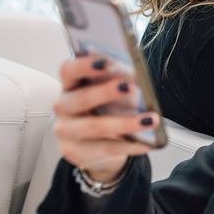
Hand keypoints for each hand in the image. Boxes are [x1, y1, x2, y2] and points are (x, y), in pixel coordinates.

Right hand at [53, 55, 156, 181]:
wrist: (106, 142)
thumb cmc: (111, 107)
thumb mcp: (118, 89)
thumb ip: (121, 78)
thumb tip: (131, 77)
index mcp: (72, 84)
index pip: (69, 70)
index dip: (84, 65)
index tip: (105, 62)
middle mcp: (64, 106)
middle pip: (80, 98)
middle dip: (106, 92)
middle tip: (131, 88)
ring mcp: (66, 131)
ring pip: (94, 127)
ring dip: (125, 123)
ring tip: (150, 120)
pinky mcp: (74, 152)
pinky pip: (104, 149)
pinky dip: (128, 145)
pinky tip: (146, 142)